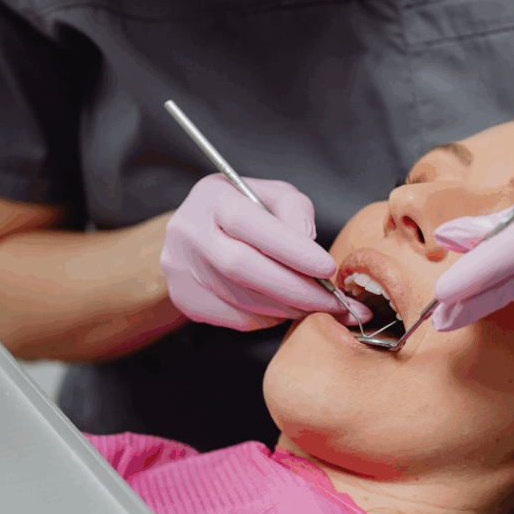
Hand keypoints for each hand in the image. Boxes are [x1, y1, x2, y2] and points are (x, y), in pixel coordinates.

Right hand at [161, 174, 372, 330]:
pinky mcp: (184, 297)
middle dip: (294, 289)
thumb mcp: (272, 194)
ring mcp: (181, 267)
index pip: (250, 225)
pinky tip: (284, 309)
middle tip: (333, 302)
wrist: (197, 231)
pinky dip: (267, 318)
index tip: (328, 268)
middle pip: (242, 268)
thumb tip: (307, 241)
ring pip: (240, 298)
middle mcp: (189, 231)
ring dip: (286, 308)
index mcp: (212, 197)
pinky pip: (233, 317)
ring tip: (315, 306)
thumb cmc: (244, 210)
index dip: (292, 250)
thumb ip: (293, 209)